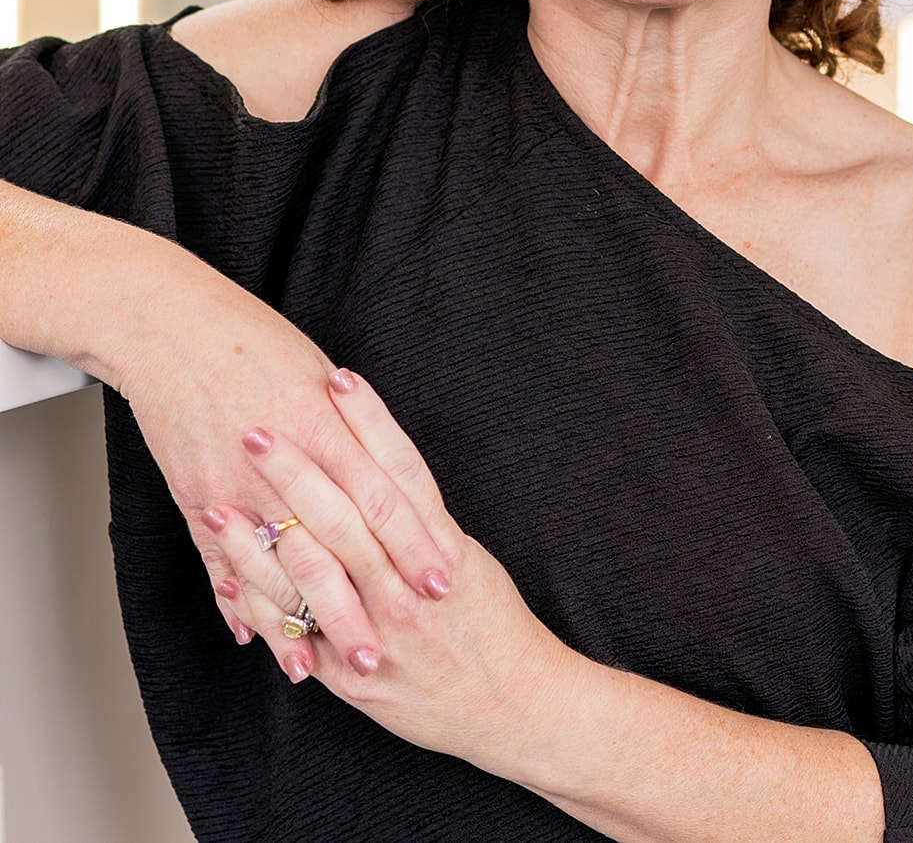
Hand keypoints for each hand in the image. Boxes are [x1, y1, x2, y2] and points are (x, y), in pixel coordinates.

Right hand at [115, 254, 452, 671]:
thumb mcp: (317, 376)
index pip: (383, 496)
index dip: (413, 544)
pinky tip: (260, 638)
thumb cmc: (252, 340)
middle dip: (363, 605)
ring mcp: (234, 485)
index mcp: (324, 424)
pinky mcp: (196, 497)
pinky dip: (240, 603)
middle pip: (333, 547)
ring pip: (276, 571)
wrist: (168, 327)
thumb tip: (392, 475)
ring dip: (301, 623)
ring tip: (327, 667)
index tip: (442, 583)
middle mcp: (281, 461)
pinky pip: (221, 563)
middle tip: (391, 653)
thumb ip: (356, 430)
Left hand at [204, 369, 580, 778]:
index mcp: (443, 550)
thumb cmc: (493, 624)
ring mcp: (379, 632)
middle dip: (299, 469)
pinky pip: (299, 636)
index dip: (369, 423)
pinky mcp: (355, 676)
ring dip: (261, 536)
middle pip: (347, 516)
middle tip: (259, 427)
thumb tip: (376, 467)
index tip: (338, 379)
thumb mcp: (470, 560)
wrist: (517, 706)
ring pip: (314, 575)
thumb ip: (421, 521)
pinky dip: (259, 604)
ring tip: (221, 498)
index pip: (400, 472)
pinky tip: (225, 574)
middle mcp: (409, 588)